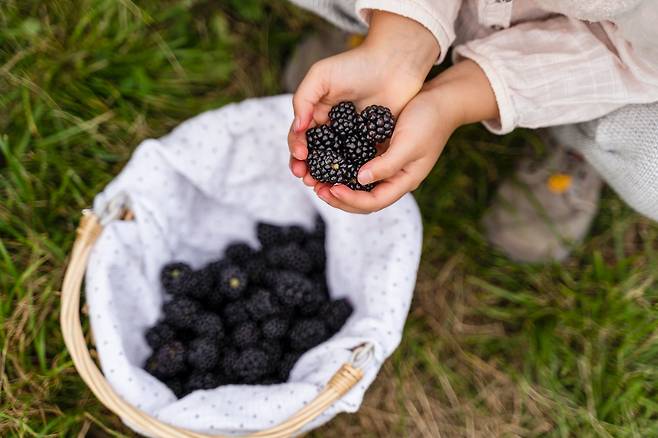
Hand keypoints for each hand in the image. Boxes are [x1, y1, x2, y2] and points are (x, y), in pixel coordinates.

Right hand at [288, 11, 439, 181]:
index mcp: (317, 113)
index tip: (301, 156)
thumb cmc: (357, 65)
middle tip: (307, 179)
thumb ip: (303, 99)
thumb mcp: (321, 76)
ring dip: (326, 176)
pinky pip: (358, 162)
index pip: (300, 136)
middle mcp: (333, 127)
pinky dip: (350, 173)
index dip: (297, 148)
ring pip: (335, 162)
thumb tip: (297, 129)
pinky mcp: (371, 143)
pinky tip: (347, 182)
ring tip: (323, 185)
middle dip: (308, 168)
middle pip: (315, 154)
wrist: (394, 64)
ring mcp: (352, 137)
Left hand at [313, 60, 499, 212]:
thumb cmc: (429, 120)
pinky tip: (326, 160)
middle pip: (362, 199)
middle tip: (316, 188)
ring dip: (337, 185)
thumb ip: (386, 164)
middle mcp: (393, 178)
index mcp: (403, 181)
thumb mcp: (408, 143)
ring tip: (316, 179)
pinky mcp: (379, 152)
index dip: (350, 199)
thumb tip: (360, 180)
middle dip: (339, 197)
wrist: (441, 99)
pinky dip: (341, 167)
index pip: (373, 201)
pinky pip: (357, 166)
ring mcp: (386, 166)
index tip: (331, 188)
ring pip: (358, 185)